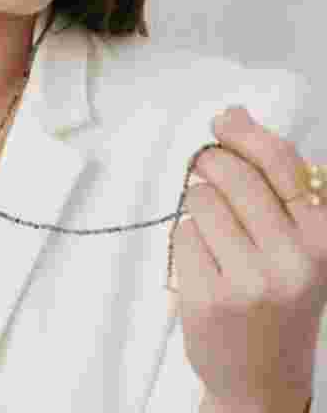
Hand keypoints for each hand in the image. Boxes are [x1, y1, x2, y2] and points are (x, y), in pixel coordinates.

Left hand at [173, 105, 326, 409]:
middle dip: (209, 165)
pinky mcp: (208, 298)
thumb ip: (273, 185)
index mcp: (321, 238)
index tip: (223, 121)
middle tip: (207, 174)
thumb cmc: (275, 298)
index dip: (245, 133)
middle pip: (231, 174)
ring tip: (216, 239)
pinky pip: (181, 234)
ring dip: (198, 209)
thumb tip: (235, 114)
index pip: (281, 164)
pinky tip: (205, 268)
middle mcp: (292, 259)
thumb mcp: (296, 246)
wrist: (259, 379)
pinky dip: (186, 242)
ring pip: (199, 200)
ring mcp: (248, 281)